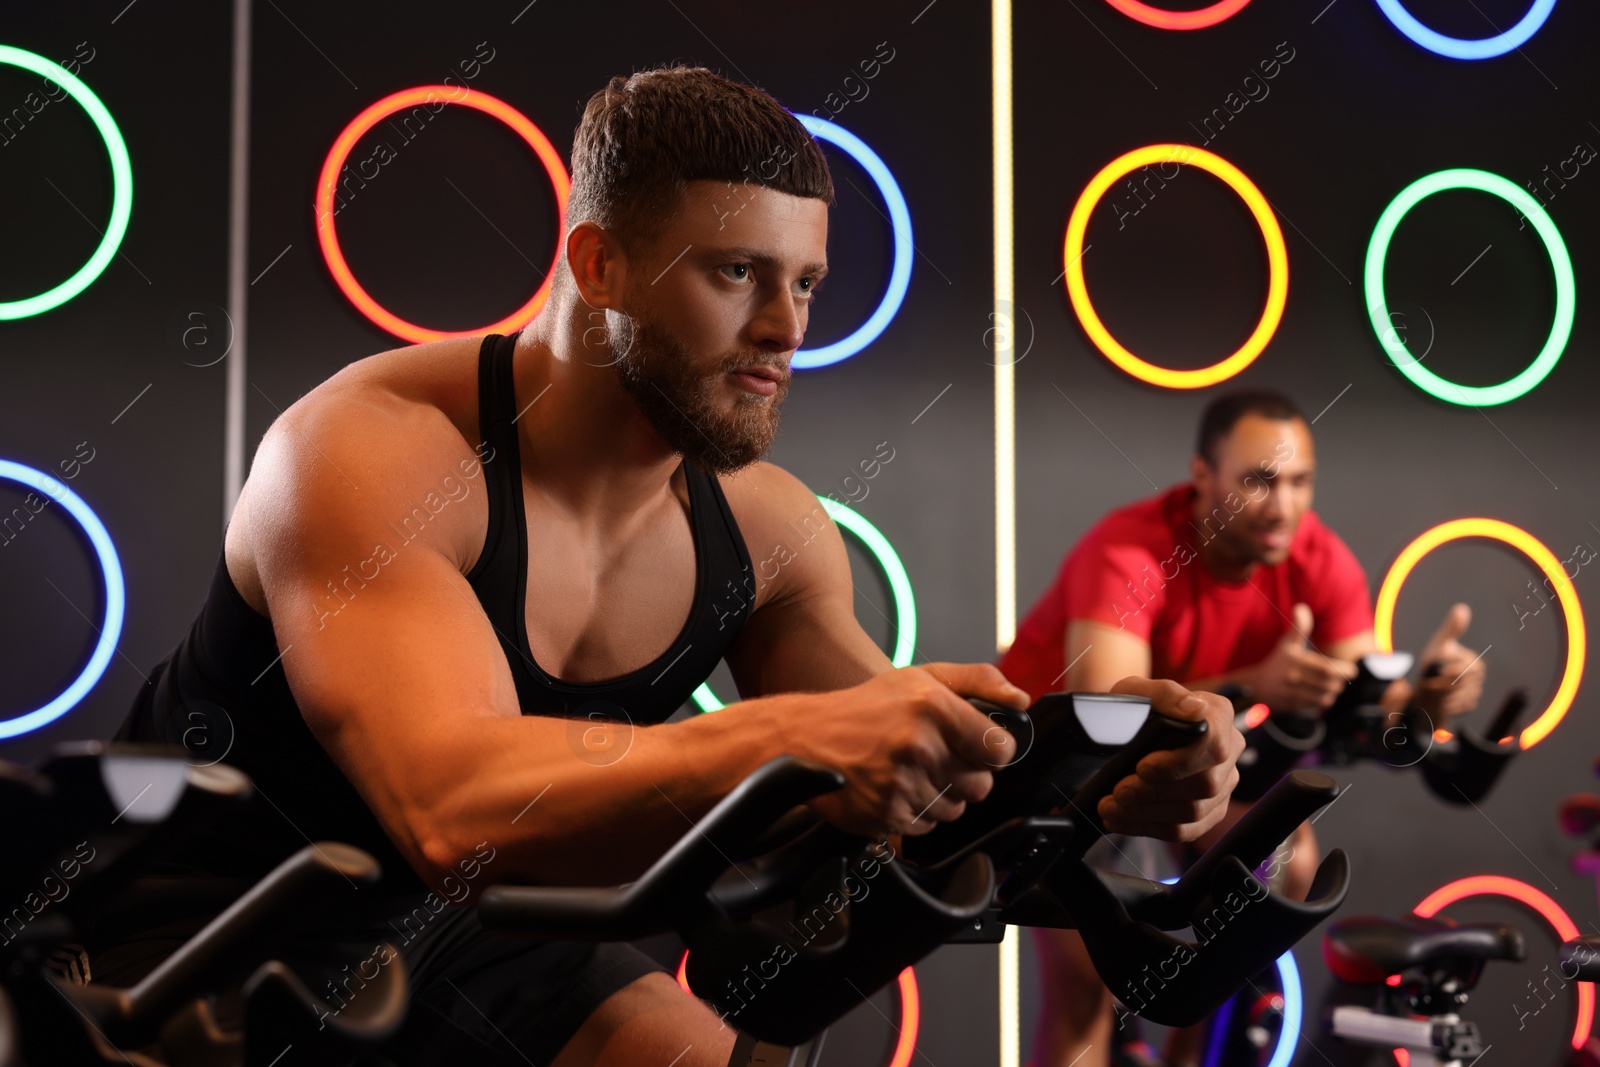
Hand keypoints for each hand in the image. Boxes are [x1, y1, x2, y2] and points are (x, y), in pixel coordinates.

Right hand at [795, 663, 1026, 838]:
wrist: (806, 737)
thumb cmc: (867, 708)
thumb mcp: (922, 677)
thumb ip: (978, 681)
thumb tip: (1020, 700)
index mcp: (933, 706)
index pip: (1000, 749)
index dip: (992, 750)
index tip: (977, 746)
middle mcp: (918, 745)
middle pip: (981, 784)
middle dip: (965, 773)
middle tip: (935, 755)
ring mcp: (901, 783)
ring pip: (956, 809)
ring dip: (940, 794)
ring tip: (910, 770)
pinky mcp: (887, 814)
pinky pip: (927, 825)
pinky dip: (916, 812)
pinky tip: (895, 787)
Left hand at [1097, 677, 1243, 841]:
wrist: (1127, 726)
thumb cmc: (1136, 706)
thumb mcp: (1139, 691)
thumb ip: (1166, 695)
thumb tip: (1195, 709)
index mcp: (1219, 715)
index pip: (1212, 746)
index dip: (1177, 763)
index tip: (1141, 767)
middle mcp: (1229, 750)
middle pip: (1204, 785)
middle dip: (1154, 793)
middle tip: (1118, 792)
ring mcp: (1223, 784)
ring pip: (1194, 812)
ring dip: (1146, 814)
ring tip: (1111, 808)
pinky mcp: (1209, 810)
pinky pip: (1186, 830)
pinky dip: (1149, 828)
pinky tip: (1122, 820)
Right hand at [1244, 603, 1357, 712]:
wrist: (1255, 685)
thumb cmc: (1276, 662)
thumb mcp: (1287, 643)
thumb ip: (1299, 627)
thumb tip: (1301, 607)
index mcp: (1296, 660)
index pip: (1329, 669)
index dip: (1344, 670)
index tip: (1349, 669)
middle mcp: (1294, 677)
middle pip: (1330, 684)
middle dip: (1339, 682)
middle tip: (1339, 678)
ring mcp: (1293, 693)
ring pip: (1326, 697)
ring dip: (1332, 692)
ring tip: (1329, 686)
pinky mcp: (1293, 706)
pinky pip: (1316, 706)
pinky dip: (1322, 701)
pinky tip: (1319, 695)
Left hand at [1411, 603, 1484, 729]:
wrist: (1425, 688)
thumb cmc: (1432, 663)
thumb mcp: (1438, 644)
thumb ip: (1451, 629)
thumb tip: (1462, 608)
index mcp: (1474, 661)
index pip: (1463, 668)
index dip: (1446, 671)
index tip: (1435, 669)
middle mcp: (1478, 677)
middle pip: (1461, 683)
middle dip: (1443, 683)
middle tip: (1431, 681)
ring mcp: (1475, 692)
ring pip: (1459, 696)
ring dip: (1442, 694)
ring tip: (1434, 689)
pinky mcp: (1469, 705)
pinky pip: (1457, 707)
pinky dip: (1445, 704)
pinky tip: (1441, 699)